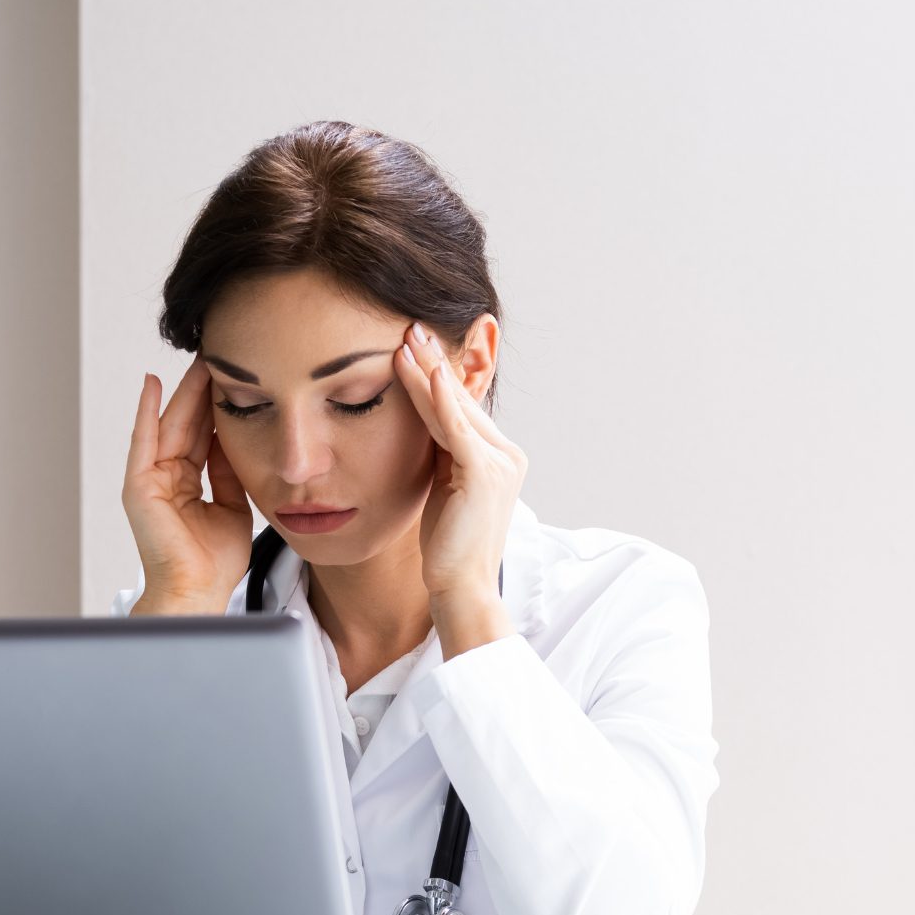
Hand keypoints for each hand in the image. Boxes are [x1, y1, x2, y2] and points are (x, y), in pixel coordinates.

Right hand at [120, 356, 254, 603]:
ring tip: (198, 360)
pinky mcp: (139, 485)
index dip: (218, 407)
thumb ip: (229, 473)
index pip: (205, 435)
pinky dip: (146, 412)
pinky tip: (152, 383)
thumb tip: (236, 439)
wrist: (199, 591)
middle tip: (217, 356)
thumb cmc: (215, 562)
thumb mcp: (234, 507)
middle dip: (202, 391)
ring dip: (183, 392)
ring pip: (170, 426)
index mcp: (188, 482)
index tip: (234, 378)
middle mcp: (167, 477)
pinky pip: (144, 441)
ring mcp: (151, 479)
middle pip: (187, 424)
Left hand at [394, 321, 526, 603]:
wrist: (461, 586)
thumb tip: (426, 423)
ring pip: (455, 410)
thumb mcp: (445, 488)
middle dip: (433, 364)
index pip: (461, 408)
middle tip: (409, 329)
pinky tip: (429, 373)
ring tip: (407, 342)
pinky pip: (457, 429)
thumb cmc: (448, 546)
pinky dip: (442, 399)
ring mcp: (500, 463)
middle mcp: (507, 455)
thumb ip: (443, 454)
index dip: (436, 377)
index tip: (412, 348)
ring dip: (429, 373)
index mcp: (499, 458)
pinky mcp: (485, 473)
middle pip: (460, 401)